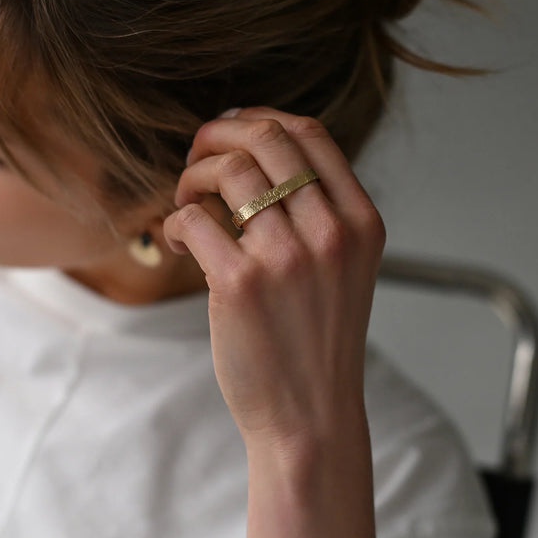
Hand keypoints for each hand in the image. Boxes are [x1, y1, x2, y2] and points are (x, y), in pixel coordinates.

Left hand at [163, 108, 385, 450]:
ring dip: (193, 176)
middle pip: (267, 137)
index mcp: (361, 222)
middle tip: (197, 156)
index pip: (310, 133)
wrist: (310, 418)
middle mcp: (331, 232)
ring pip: (229, 170)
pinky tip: (179, 243)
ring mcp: (287, 256)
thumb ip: (318, 213)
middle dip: (220, 134)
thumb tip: (253, 154)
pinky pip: (194, 219)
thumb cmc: (317, 343)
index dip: (260, 120)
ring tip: (186, 203)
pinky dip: (176, 221)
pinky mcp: (240, 284)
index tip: (231, 133)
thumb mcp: (344, 269)